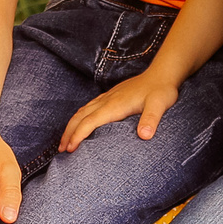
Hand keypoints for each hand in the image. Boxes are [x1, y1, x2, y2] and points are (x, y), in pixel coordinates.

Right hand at [61, 72, 181, 152]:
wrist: (161, 74)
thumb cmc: (161, 90)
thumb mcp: (159, 105)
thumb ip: (151, 120)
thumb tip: (144, 136)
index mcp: (114, 105)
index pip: (90, 121)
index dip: (78, 135)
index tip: (69, 149)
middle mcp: (107, 100)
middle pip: (80, 116)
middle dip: (68, 133)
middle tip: (60, 150)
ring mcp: (107, 97)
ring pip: (82, 111)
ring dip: (71, 126)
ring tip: (65, 141)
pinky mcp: (110, 96)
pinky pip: (88, 107)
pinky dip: (79, 118)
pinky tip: (79, 124)